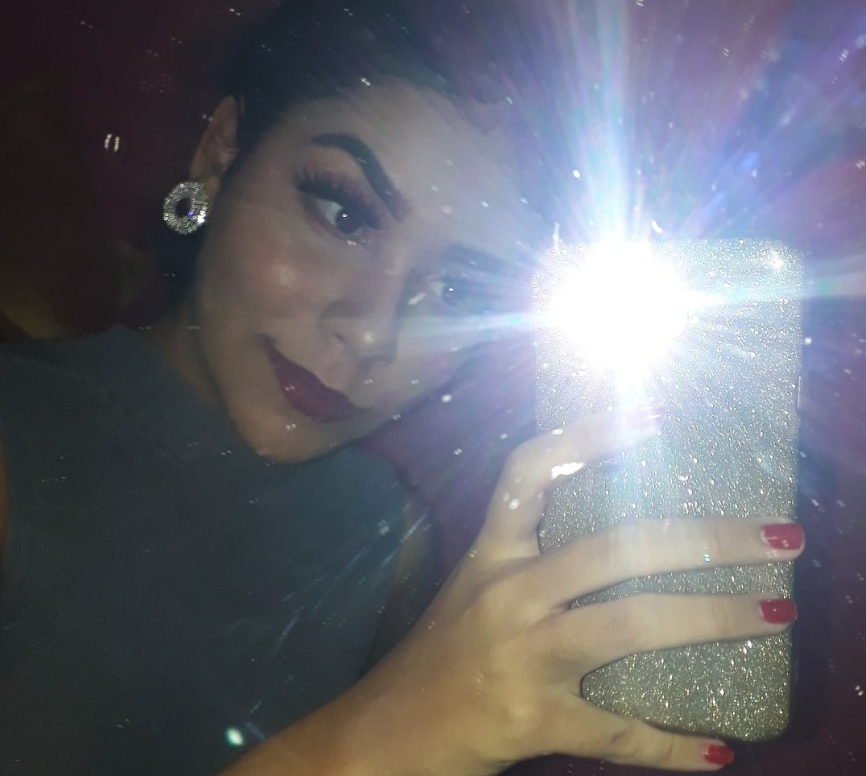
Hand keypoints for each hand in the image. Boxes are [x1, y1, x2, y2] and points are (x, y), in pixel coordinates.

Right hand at [343, 405, 802, 774]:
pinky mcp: (535, 718)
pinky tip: (721, 750)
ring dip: (714, 620)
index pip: (531, 472)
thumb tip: (618, 537)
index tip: (654, 419)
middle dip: (704, 537)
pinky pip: (619, 732)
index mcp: (492, 552)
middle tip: (775, 536)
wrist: (387, 731)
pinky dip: (675, 745)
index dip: (587, 437)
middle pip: (614, 546)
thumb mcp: (476, 588)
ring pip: (632, 625)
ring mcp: (523, 654)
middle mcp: (509, 591)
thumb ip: (530, 559)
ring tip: (776, 614)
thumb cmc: (439, 652)